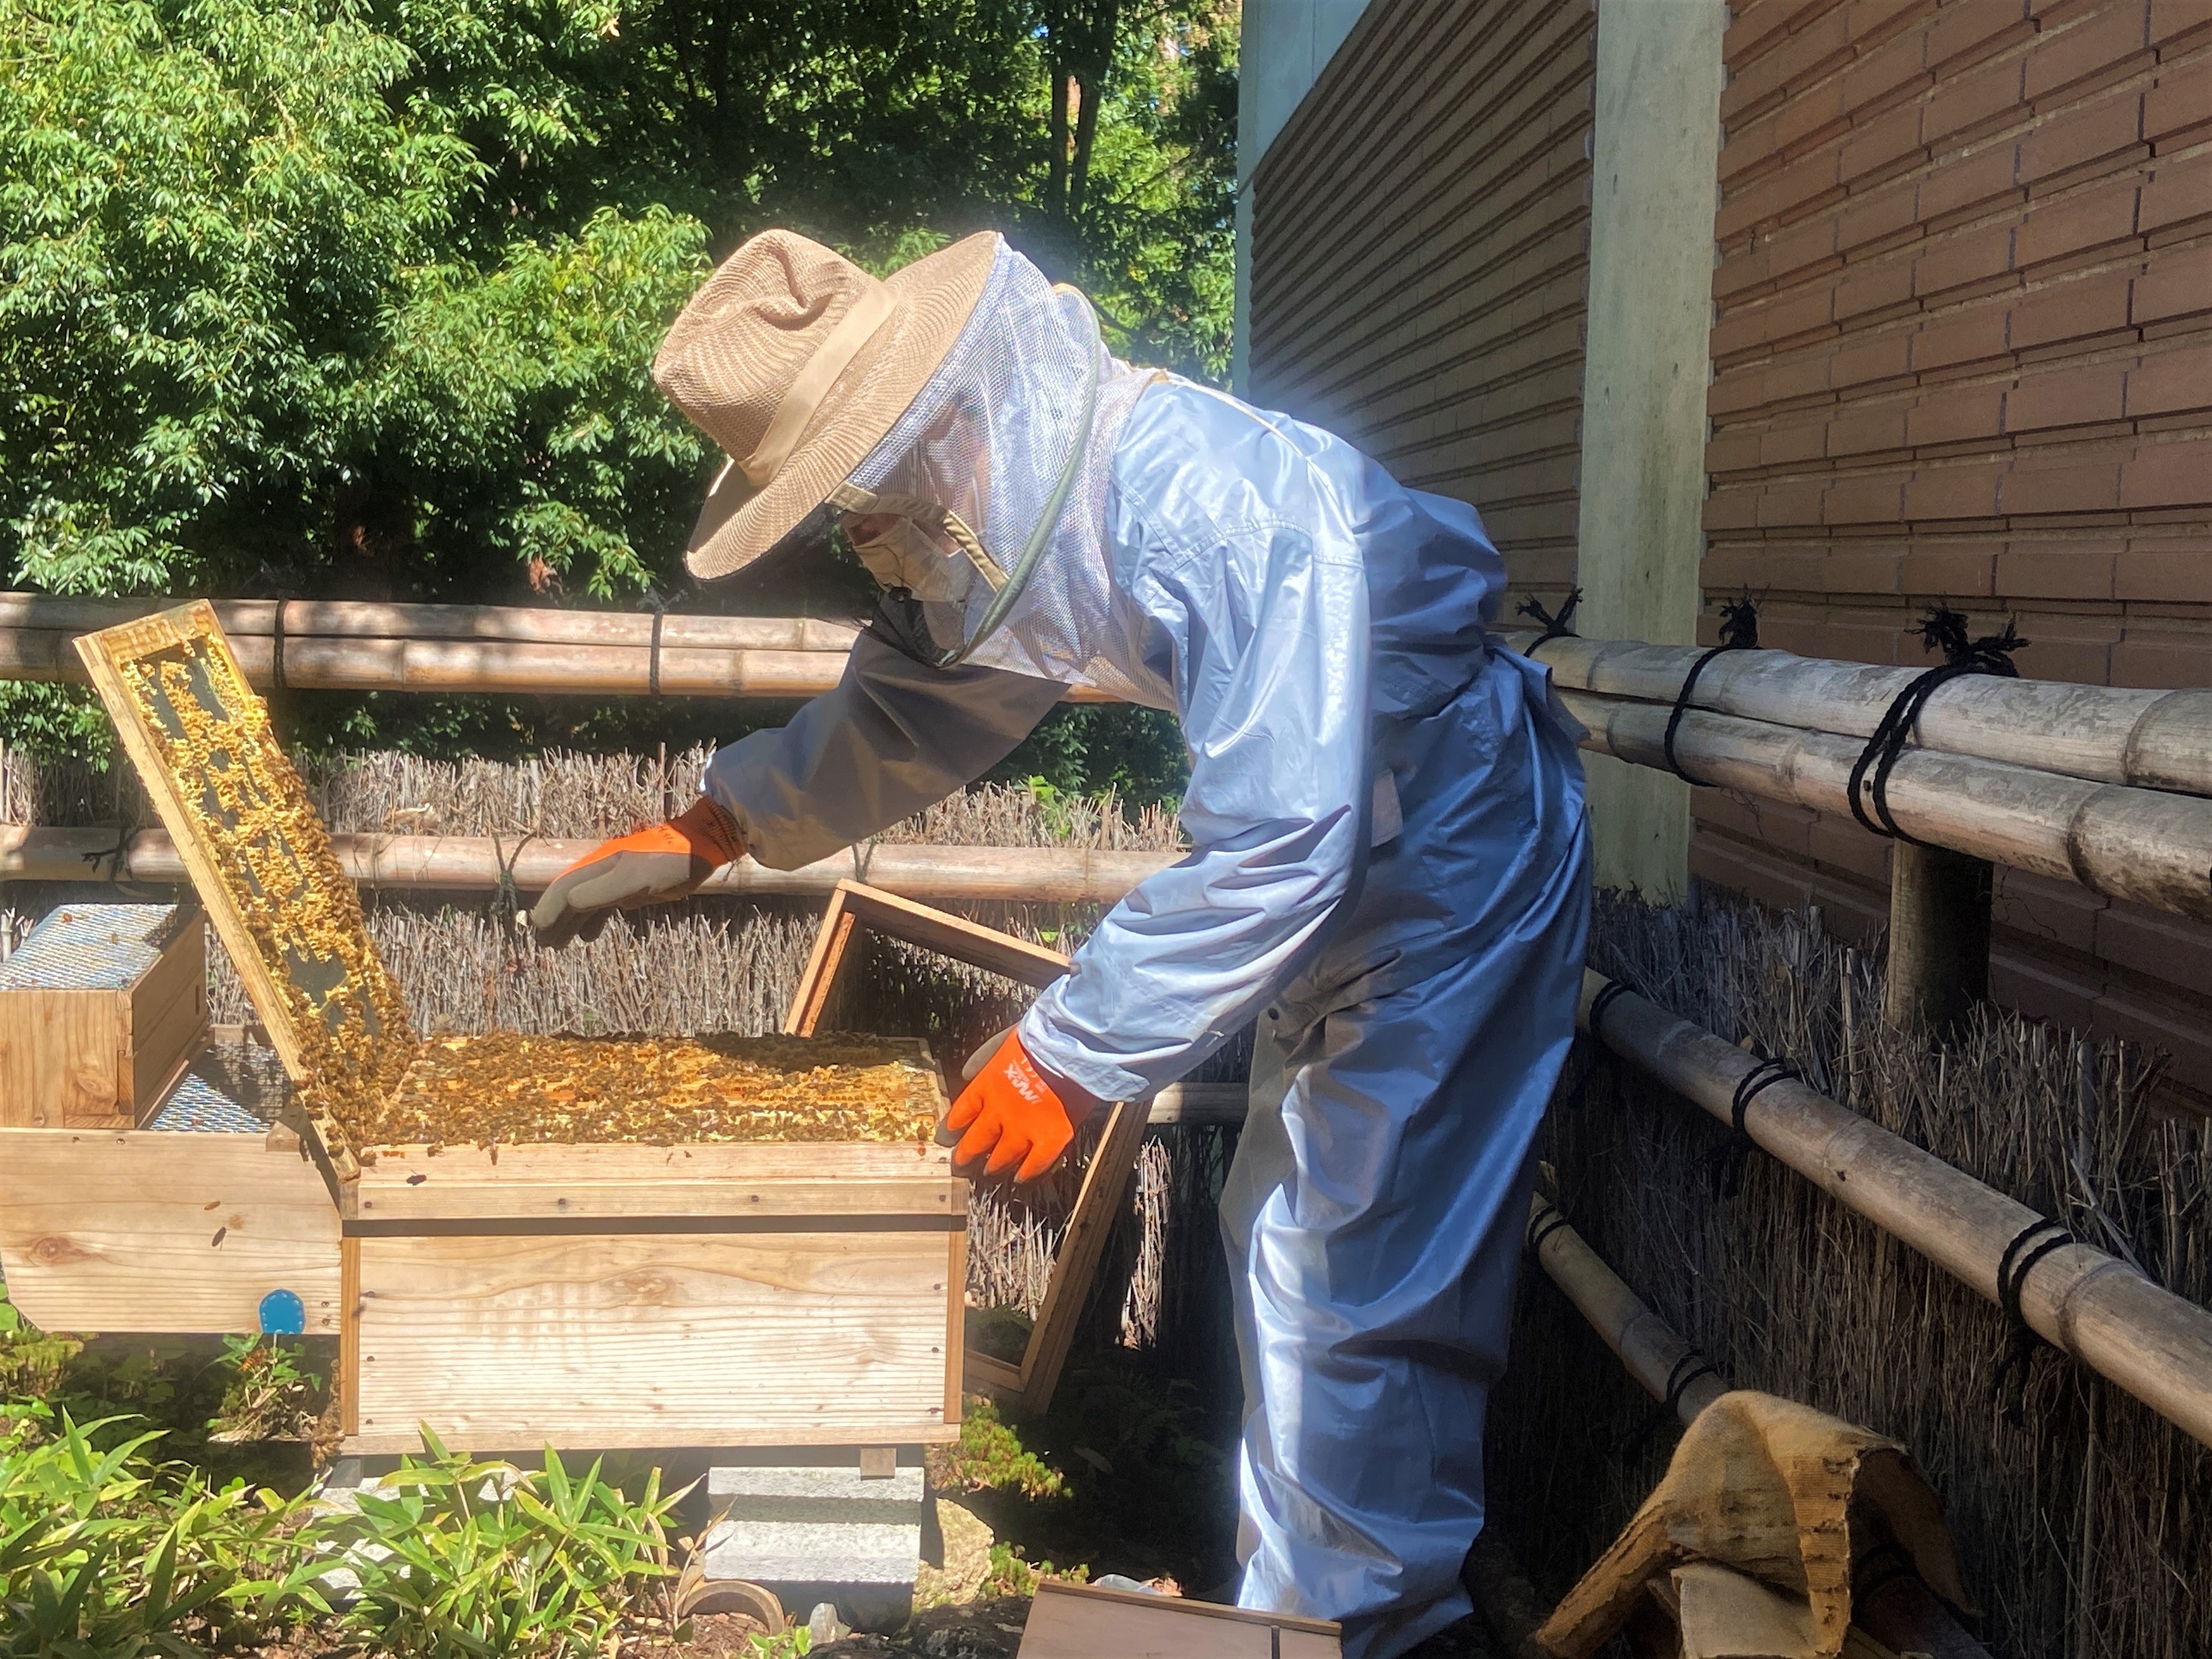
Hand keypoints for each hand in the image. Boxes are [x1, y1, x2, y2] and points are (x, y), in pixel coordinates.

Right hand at [529, 796, 743, 946]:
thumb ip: (601, 892)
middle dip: (555, 919)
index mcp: (597, 866)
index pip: (564, 889)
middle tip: (543, 944)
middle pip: (570, 897)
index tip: (537, 929)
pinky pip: (604, 905)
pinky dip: (593, 921)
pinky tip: (588, 936)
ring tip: (559, 944)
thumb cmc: (667, 863)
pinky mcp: (632, 887)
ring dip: (571, 923)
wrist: (699, 849)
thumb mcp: (633, 879)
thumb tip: (570, 905)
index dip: (548, 908)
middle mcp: (601, 871)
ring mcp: (616, 880)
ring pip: (585, 904)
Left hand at [943, 1030, 1094, 1182]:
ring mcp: (1024, 1129)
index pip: (959, 1115)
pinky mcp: (1051, 1140)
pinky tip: (1020, 1180)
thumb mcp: (1003, 1040)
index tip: (946, 1140)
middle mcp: (999, 1112)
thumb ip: (983, 1059)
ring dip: (992, 1169)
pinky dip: (1025, 1177)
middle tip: (959, 1167)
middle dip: (964, 1158)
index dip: (950, 1131)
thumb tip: (966, 1074)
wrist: (1074, 1044)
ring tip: (988, 1174)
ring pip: (1000, 1160)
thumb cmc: (1043, 1035)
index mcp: (986, 1086)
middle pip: (974, 1143)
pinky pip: (1033, 1167)